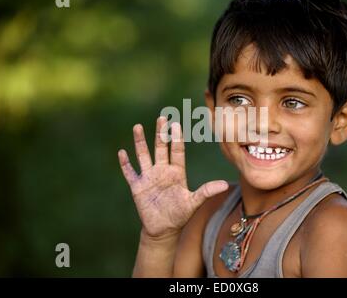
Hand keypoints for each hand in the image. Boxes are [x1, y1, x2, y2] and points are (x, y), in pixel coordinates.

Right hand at [118, 116, 228, 238]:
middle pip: (160, 148)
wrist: (164, 229)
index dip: (176, 138)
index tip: (176, 124)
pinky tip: (122, 152)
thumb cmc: (180, 215)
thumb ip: (206, 192)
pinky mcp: (138, 187)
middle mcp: (162, 171)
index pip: (177, 151)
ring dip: (140, 142)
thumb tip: (224, 185)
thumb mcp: (193, 202)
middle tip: (161, 117)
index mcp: (177, 172)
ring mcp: (149, 177)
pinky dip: (125, 164)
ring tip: (137, 127)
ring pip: (143, 155)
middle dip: (161, 133)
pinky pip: (130, 173)